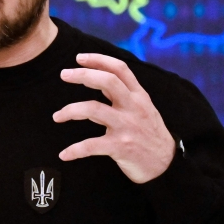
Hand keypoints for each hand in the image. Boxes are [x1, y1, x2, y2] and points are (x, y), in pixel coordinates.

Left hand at [53, 53, 174, 182]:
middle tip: (64, 74)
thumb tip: (97, 76)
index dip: (99, 59)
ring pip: (93, 109)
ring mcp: (127, 126)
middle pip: (107, 81)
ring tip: (57, 116)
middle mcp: (133, 107)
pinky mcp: (121, 147)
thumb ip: (122, 93)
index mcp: (139, 96)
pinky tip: (64, 154)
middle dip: (83, 74)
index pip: (120, 69)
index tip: (79, 58)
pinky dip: (75, 150)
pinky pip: (92, 145)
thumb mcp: (143, 108)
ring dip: (70, 111)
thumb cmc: (150, 134)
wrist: (167, 165)